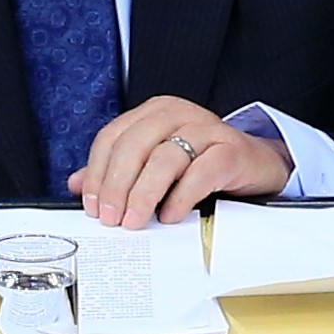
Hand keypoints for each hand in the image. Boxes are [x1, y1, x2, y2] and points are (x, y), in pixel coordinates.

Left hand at [72, 97, 292, 224]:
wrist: (256, 164)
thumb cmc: (203, 164)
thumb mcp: (156, 163)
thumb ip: (118, 170)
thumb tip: (76, 185)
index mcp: (154, 112)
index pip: (112, 137)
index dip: (96, 172)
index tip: (91, 205)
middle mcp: (178, 113)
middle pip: (134, 146)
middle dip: (116, 186)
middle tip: (111, 218)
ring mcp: (207, 128)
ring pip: (164, 158)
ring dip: (144, 194)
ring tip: (135, 221)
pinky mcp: (231, 149)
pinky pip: (201, 172)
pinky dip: (181, 196)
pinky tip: (171, 215)